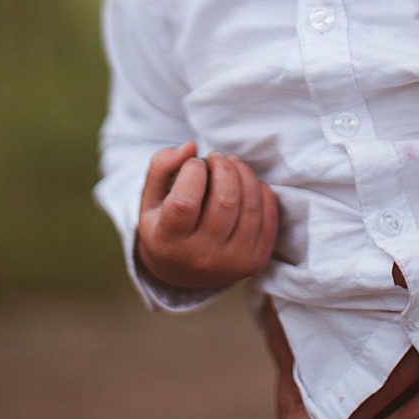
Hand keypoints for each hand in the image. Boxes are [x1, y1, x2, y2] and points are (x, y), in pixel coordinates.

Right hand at [133, 141, 277, 289]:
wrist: (182, 272)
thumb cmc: (164, 226)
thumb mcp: (149, 199)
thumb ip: (161, 167)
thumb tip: (191, 146)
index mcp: (169, 242)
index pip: (185, 203)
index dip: (193, 172)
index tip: (193, 164)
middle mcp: (202, 256)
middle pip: (225, 203)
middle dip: (224, 167)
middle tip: (216, 158)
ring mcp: (233, 262)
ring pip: (251, 208)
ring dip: (244, 174)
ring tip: (232, 165)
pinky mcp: (256, 261)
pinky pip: (269, 218)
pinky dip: (262, 192)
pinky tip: (247, 183)